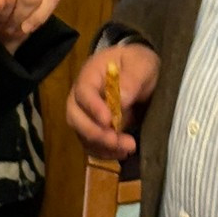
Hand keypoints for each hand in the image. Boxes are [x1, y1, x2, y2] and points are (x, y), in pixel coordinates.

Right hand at [66, 43, 159, 158]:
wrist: (142, 72)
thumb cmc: (139, 63)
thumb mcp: (141, 64)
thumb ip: (132, 78)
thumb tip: (121, 99)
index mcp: (90, 75)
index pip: (83, 92)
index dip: (93, 108)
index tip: (109, 120)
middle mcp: (82, 96)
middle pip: (75, 117)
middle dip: (94, 132)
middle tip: (116, 140)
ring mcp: (87, 115)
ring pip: (83, 135)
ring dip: (102, 146)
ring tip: (127, 147)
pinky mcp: (96, 129)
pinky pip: (93, 145)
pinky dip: (105, 153)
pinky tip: (122, 153)